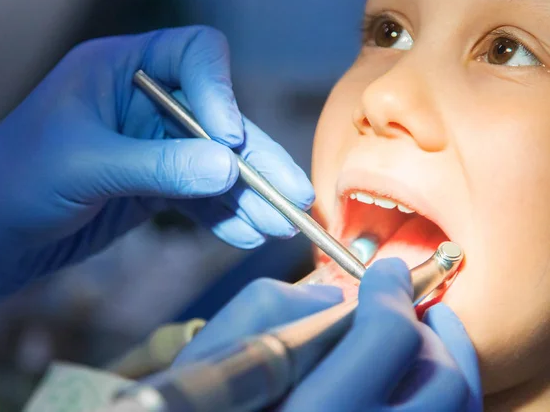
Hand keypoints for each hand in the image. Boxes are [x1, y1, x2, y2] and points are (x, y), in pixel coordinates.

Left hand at [0, 26, 313, 321]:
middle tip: (293, 195)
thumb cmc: (15, 181)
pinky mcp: (155, 185)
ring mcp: (154, 145)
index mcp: (120, 69)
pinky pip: (200, 195)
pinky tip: (245, 233)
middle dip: (255, 160)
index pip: (194, 55)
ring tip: (279, 227)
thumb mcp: (86, 165)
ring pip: (216, 164)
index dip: (220, 92)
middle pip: (218, 120)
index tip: (230, 138)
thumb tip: (227, 166)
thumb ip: (158, 165)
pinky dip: (223, 215)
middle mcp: (145, 102)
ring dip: (248, 196)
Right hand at [176, 260, 482, 411]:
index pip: (388, 338)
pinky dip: (446, 392)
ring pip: (457, 407)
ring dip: (447, 359)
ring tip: (420, 333)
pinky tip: (418, 373)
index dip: (392, 291)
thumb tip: (339, 297)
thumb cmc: (212, 405)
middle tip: (402, 303)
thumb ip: (277, 306)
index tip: (387, 271)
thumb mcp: (222, 354)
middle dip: (427, 326)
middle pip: (441, 378)